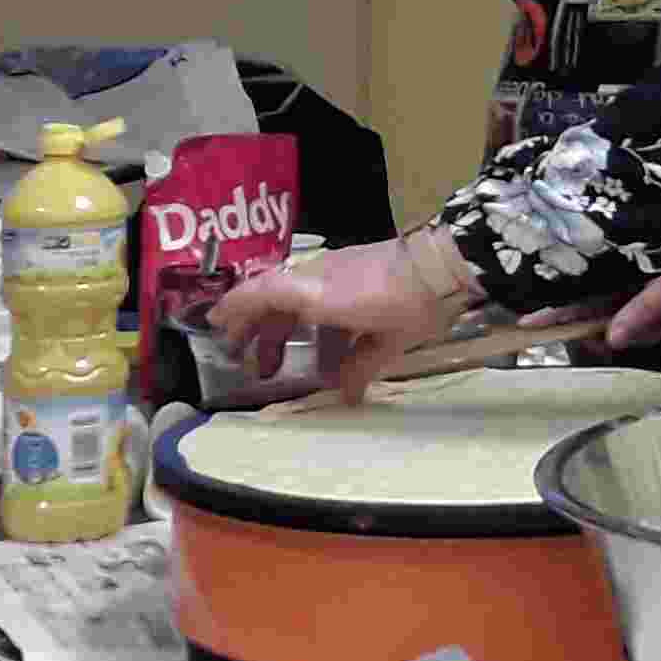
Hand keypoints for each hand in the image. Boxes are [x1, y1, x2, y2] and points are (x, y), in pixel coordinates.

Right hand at [210, 228, 475, 401]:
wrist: (447, 263)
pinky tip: (329, 356)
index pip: (264, 293)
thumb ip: (360, 366)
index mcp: (320, 294)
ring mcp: (338, 271)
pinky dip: (316, 326)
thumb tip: (343, 396)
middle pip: (276, 301)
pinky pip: (322, 298)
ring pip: (299, 302)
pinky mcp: (355, 270)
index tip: (214, 324)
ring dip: (288, 333)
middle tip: (251, 363)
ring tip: (283, 368)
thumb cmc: (414, 304)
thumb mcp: (388, 342)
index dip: (235, 308)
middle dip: (260, 332)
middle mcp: (321, 279)